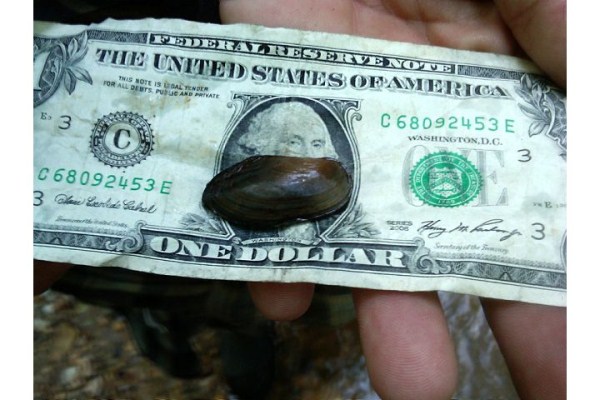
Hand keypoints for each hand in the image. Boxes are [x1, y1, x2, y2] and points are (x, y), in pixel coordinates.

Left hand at [220, 1, 565, 398]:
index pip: (552, 196)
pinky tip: (283, 295)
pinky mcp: (281, 102)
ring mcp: (358, 115)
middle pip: (473, 228)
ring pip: (373, 224)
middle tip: (538, 391)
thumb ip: (571, 39)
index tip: (582, 350)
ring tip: (413, 381)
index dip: (570, 272)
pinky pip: (273, 185)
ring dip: (388, 304)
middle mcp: (440, 115)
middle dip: (506, 311)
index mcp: (513, 87)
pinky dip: (274, 239)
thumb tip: (589, 122)